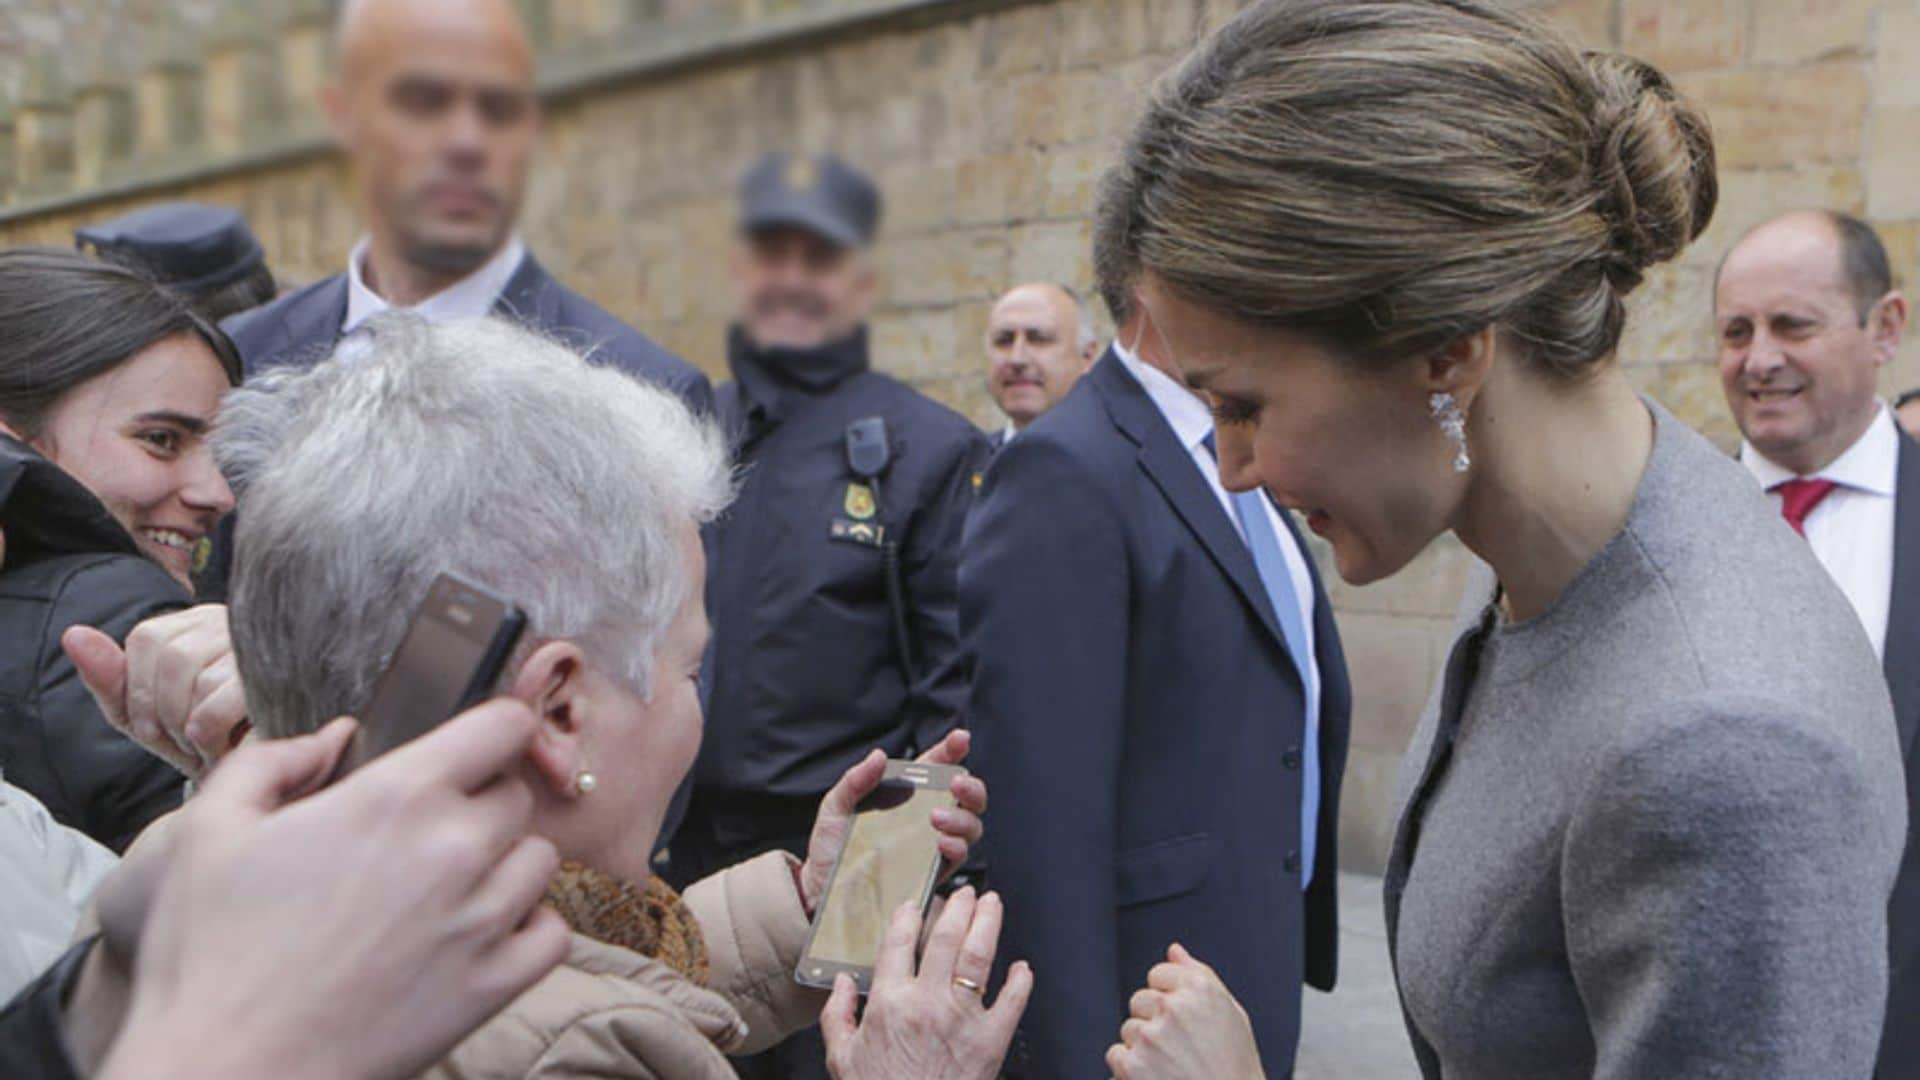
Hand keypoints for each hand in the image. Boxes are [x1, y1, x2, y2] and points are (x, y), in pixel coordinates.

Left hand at [63, 604, 248, 780]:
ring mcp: (260, 650)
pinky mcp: (280, 681)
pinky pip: (219, 703)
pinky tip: (227, 747)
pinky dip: (209, 737)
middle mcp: (232, 625)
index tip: (153, 727)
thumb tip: (73, 634)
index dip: (139, 689)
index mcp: (196, 626)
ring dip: (188, 728)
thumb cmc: (201, 742)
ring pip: (196, 677)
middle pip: (171, 655)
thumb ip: (110, 679)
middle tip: (181, 742)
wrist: (254, 780)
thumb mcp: (144, 716)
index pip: (147, 637)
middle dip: (162, 712)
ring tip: (207, 746)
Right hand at [93, 700, 568, 1079]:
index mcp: (397, 795)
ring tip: (451, 886)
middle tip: (430, 833)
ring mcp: (483, 919)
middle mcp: (456, 848)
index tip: (472, 749)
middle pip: (516, 797)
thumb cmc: (210, 954)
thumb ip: (272, 761)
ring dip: (505, 864)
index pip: (504, 726)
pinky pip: (551, 934)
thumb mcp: (208, 830)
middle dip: (482, 803)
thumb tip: (334, 736)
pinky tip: (479, 933)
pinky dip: (527, 928)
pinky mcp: (494, 985)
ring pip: (539, 861)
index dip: (494, 730)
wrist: (230, 1069)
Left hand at [799, 729, 987, 914]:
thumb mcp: (835, 807)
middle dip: (971, 786)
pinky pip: (958, 857)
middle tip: (957, 783)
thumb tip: (879, 756)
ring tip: (936, 818)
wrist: (823, 889)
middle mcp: (926, 817)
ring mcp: (933, 844)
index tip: (961, 739)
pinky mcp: (933, 872)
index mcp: (906, 794)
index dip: (952, 750)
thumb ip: (855, 780)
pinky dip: (956, 846)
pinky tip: (941, 842)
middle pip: (967, 797)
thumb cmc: (831, 847)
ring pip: (971, 825)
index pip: (937, 767)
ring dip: (962, 818)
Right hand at [821, 887, 1031, 1079]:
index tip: (913, 904)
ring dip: (988, 924)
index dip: (907, 915)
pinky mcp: (991, 1040)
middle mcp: (927, 1002)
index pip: (899, 942)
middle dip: (957, 907)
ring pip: (978, 956)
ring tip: (991, 905)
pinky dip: (1020, 981)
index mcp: (889, 1003)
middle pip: (945, 937)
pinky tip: (1022, 968)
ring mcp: (962, 1018)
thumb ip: (837, 1016)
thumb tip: (840, 985)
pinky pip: (1012, 1002)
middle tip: (964, 893)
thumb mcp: (842, 1059)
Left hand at [1106, 945, 1264, 1079]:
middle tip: (1178, 1047)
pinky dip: (1129, 1068)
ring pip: (1128, 1028)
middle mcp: (1174, 1007)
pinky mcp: (1134, 1064)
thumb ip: (1199, 975)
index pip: (1158, 974)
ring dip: (1142, 1046)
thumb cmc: (1235, 1067)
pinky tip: (1157, 1077)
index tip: (1181, 1020)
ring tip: (1171, 1065)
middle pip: (1140, 1000)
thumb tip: (1174, 951)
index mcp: (1200, 989)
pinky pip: (1116, 1054)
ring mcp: (1151, 1036)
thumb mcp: (1232, 1013)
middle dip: (1153, 1020)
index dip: (1169, 997)